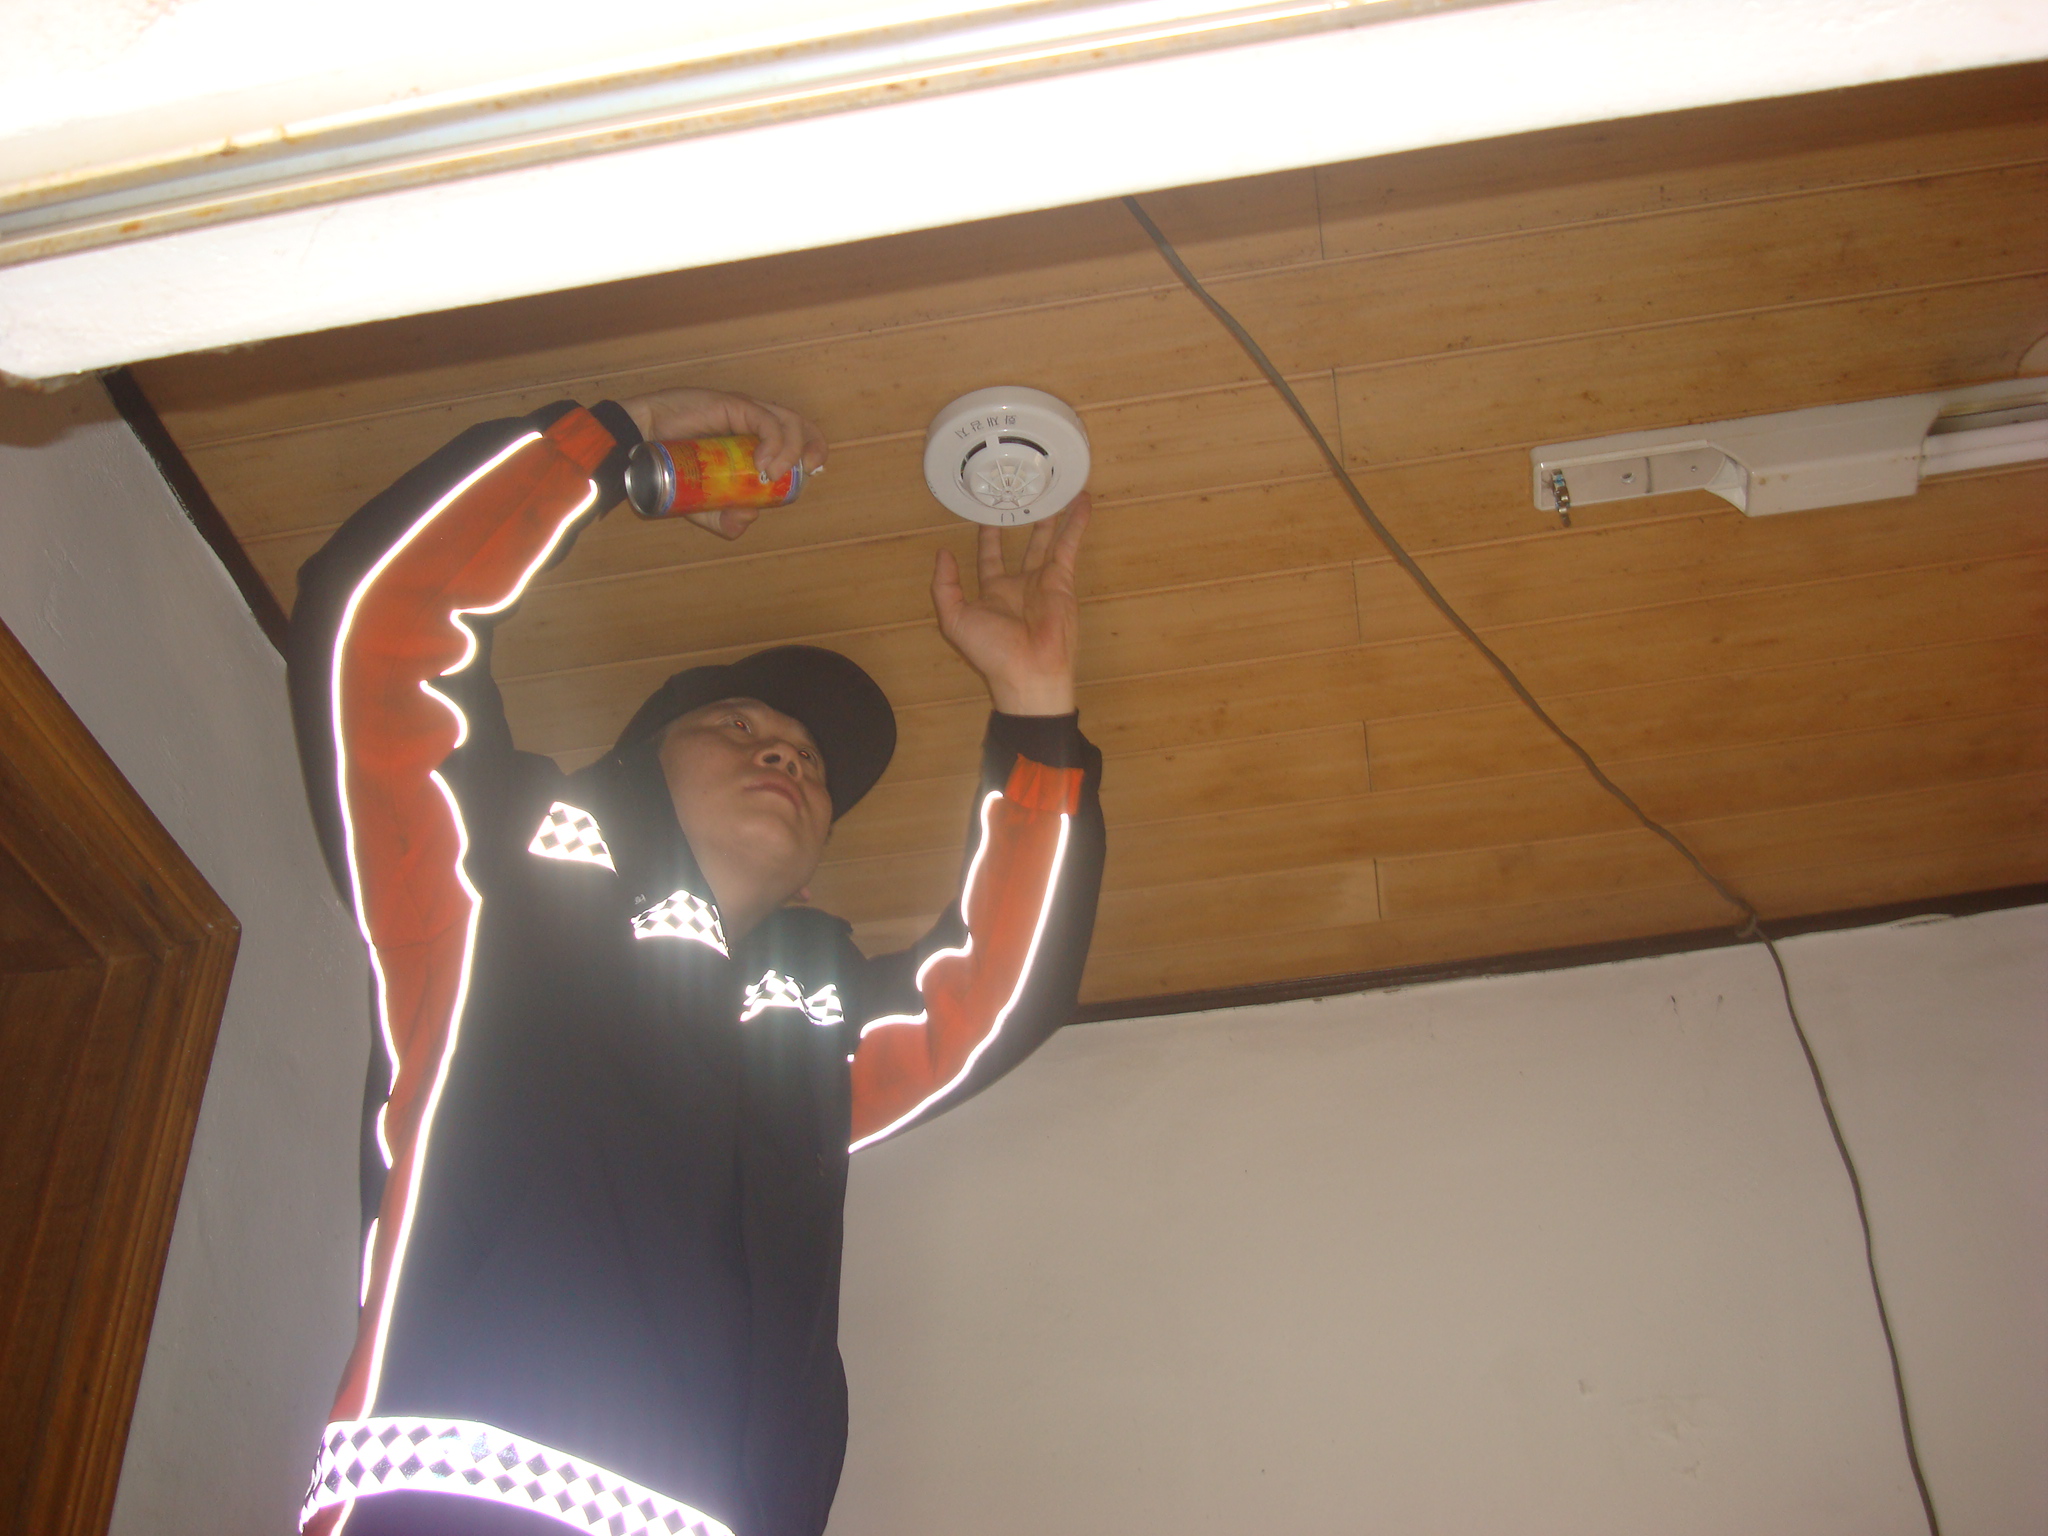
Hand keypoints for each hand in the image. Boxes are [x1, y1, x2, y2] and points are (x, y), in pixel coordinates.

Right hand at [616, 387, 827, 539]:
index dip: (810, 451)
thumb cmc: (668, 468)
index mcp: (751, 440)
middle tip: (808, 470)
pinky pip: (764, 419)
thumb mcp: (700, 506)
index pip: (794, 438)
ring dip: (791, 449)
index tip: (810, 473)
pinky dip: (773, 441)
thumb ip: (723, 518)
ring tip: (774, 474)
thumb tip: (748, 519)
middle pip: (799, 425)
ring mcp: (743, 410)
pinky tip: (764, 463)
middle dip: (813, 446)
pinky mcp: (731, 404)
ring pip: (786, 421)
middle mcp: (752, 422)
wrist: (637, 445)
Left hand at [930, 494, 1089, 715]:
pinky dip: (1076, 524)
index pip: (990, 558)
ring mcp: (1043, 581)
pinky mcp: (1063, 580)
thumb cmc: (991, 650)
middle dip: (1022, 525)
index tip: (986, 515)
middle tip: (1022, 498)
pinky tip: (1081, 502)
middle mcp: (1019, 584)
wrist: (1028, 671)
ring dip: (1052, 518)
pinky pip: (1069, 546)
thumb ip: (944, 586)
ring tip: (1053, 493)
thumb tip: (943, 553)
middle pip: (1022, 546)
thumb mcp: (954, 619)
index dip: (988, 538)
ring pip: (1048, 541)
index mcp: (993, 592)